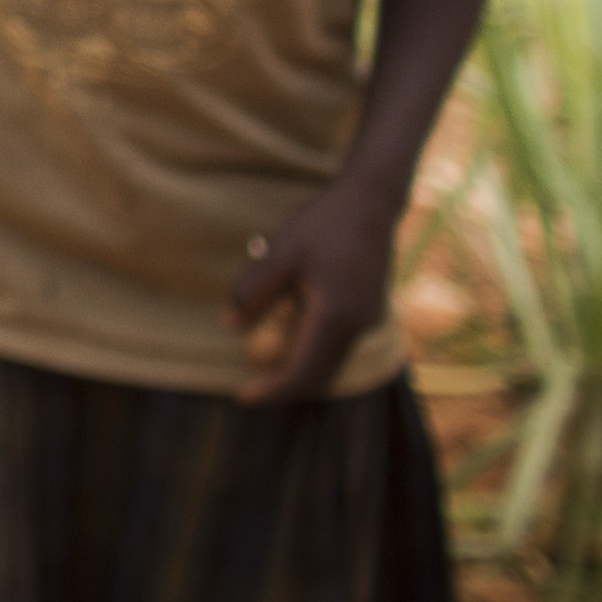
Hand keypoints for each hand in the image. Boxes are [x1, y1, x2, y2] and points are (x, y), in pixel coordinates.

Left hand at [227, 175, 408, 405]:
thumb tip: (231, 327)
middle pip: (321, 375)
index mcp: (337, 316)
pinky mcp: (370, 310)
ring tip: (263, 369)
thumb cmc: (322, 224)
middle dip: (285, 386)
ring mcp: (370, 319)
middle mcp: (360, 325)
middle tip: (250, 390)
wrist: (371, 202)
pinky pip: (339, 344)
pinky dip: (313, 352)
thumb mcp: (280, 253)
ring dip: (300, 369)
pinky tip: (287, 339)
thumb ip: (254, 291)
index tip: (243, 398)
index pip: (305, 372)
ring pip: (332, 361)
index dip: (274, 391)